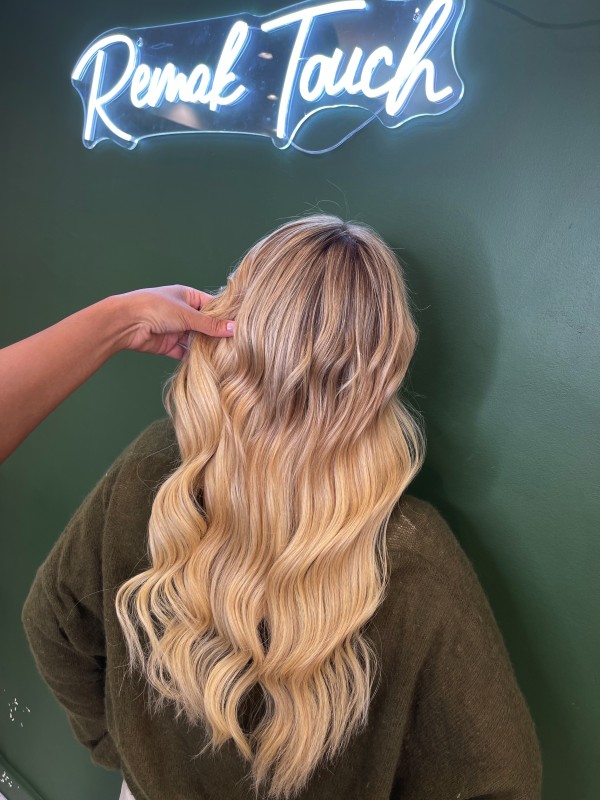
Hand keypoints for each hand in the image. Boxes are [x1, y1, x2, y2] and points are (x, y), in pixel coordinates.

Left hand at [113, 284, 234, 359]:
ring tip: (224, 357)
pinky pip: (184, 352)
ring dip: (205, 347)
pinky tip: (206, 364)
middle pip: (204, 325)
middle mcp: (182, 312)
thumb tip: (233, 328)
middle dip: (216, 334)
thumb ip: (210, 324)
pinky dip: (192, 358)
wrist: (126, 323)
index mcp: (187, 296)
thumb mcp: (187, 314)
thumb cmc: (155, 308)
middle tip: (235, 345)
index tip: (239, 326)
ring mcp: (175, 329)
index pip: (211, 306)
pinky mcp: (168, 345)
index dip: (224, 315)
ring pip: (195, 340)